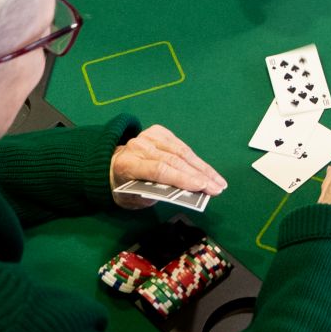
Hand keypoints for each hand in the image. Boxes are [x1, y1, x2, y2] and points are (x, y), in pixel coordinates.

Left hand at [110, 124, 226, 208]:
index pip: (159, 170)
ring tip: (218, 181)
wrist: (112, 165)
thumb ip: (154, 195)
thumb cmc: (124, 187)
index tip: (202, 187)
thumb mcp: (132, 199)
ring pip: (182, 151)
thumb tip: (181, 192)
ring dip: (203, 168)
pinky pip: (181, 146)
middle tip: (217, 187)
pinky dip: (196, 159)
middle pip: (174, 160)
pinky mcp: (158, 131)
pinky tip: (207, 170)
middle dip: (199, 175)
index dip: (182, 178)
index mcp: (128, 164)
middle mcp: (139, 146)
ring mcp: (149, 136)